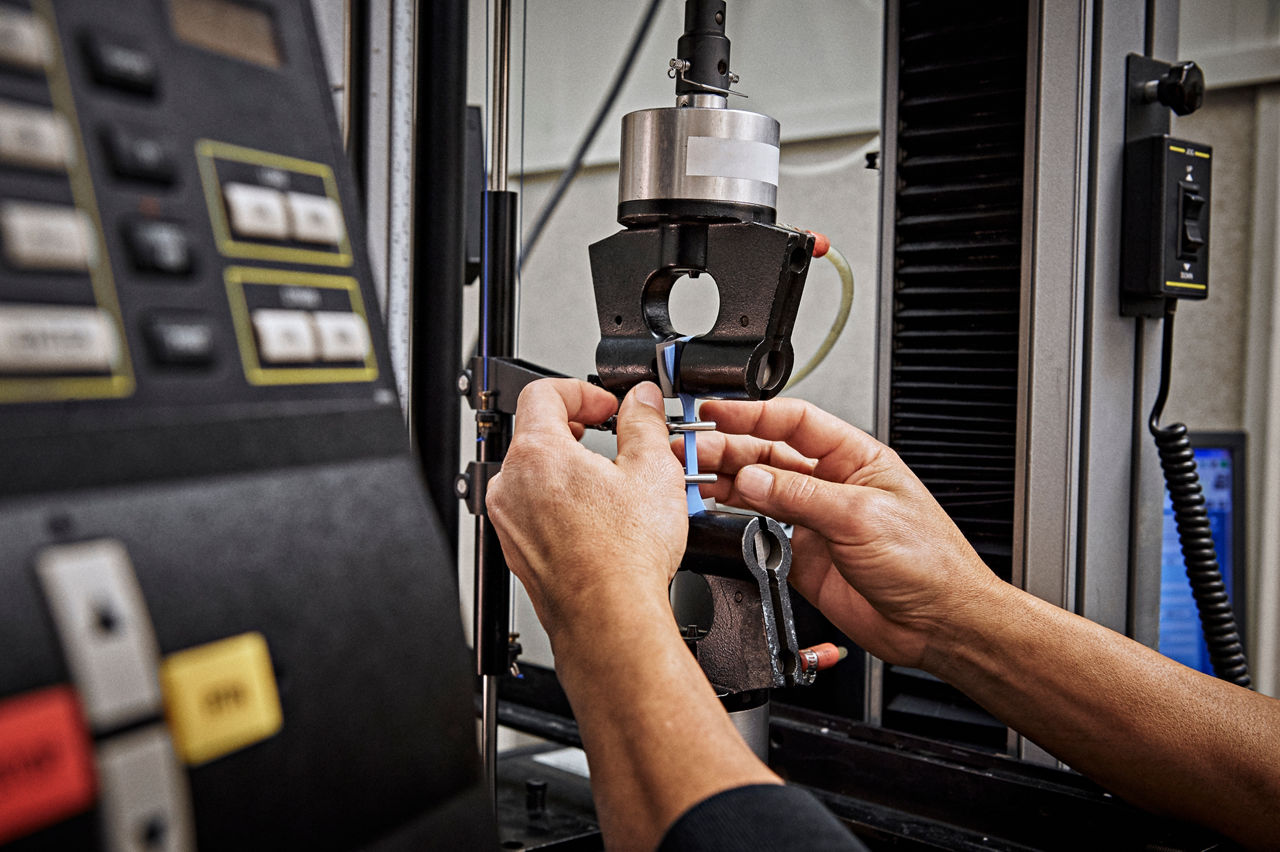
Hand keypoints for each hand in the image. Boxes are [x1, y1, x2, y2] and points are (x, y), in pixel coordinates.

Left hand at [487, 380, 687, 641]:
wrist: (608, 618)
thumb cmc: (623, 558)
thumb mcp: (652, 470)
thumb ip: (644, 422)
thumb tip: (642, 401)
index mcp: (537, 454)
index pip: (542, 393)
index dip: (580, 391)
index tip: (605, 406)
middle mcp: (511, 485)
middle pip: (536, 433)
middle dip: (576, 428)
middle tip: (611, 439)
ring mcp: (509, 521)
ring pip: (534, 475)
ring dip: (569, 468)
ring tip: (610, 485)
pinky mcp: (517, 550)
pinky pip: (534, 510)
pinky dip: (561, 503)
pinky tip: (597, 521)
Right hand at [689, 397, 1001, 668]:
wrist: (936, 623)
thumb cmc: (927, 563)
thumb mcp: (861, 517)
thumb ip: (800, 496)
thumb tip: (752, 476)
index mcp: (855, 458)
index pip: (795, 423)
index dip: (752, 414)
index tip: (716, 412)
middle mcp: (831, 484)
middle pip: (768, 454)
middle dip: (727, 449)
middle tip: (691, 450)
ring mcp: (815, 520)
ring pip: (759, 490)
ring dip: (724, 482)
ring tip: (691, 476)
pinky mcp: (802, 556)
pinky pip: (759, 532)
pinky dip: (734, 521)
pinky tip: (715, 510)